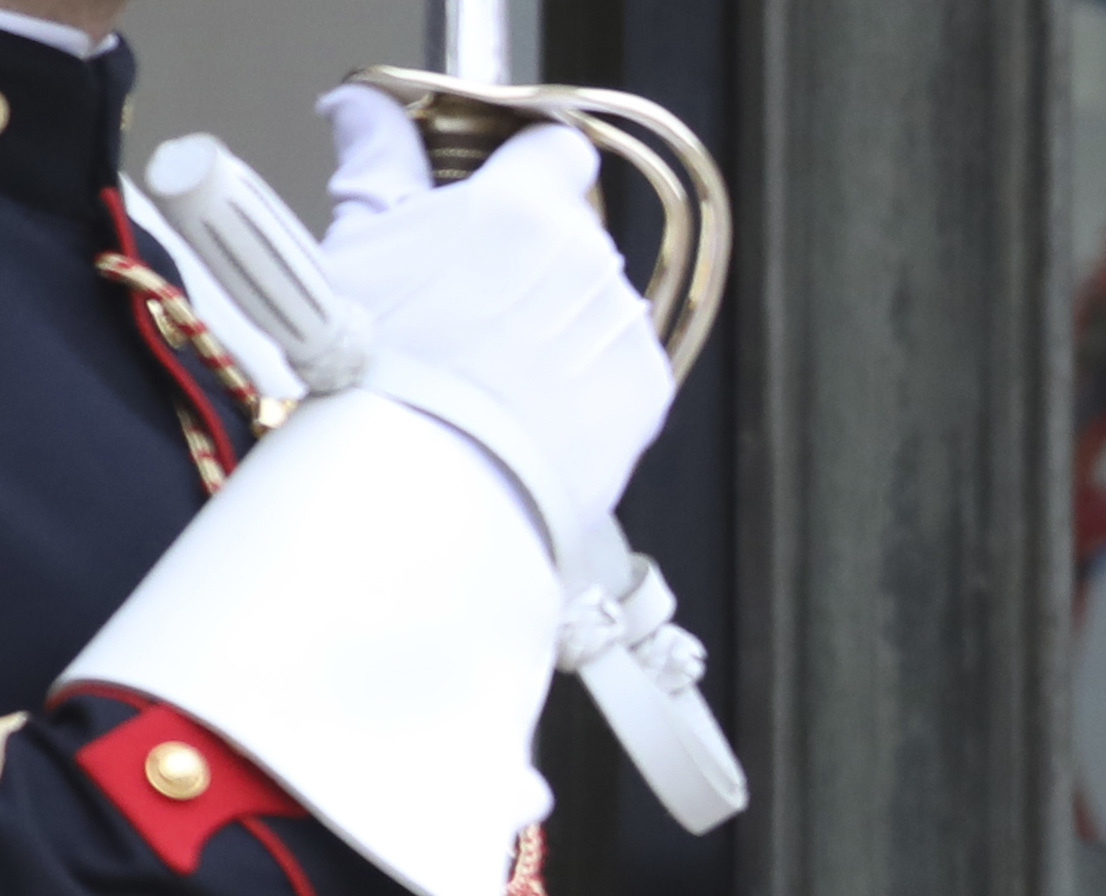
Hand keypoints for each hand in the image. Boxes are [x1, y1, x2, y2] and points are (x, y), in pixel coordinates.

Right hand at [316, 87, 674, 539]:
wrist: (430, 479)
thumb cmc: (379, 363)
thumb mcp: (357, 244)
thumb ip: (378, 163)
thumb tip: (364, 106)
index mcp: (524, 206)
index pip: (556, 150)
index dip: (525, 169)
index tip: (493, 196)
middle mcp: (592, 258)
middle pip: (571, 233)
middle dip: (529, 255)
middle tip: (466, 304)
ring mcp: (626, 326)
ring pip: (595, 301)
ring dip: (557, 319)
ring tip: (492, 368)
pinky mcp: (648, 392)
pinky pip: (620, 365)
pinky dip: (585, 378)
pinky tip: (531, 405)